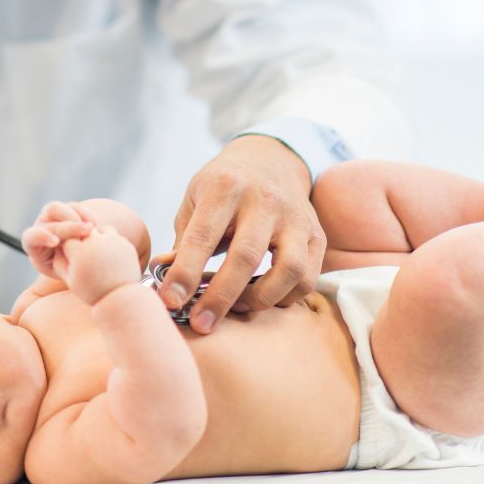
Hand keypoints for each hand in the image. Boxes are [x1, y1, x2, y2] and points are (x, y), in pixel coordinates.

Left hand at [22, 201, 94, 278]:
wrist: (83, 260)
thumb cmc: (72, 271)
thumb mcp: (66, 272)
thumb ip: (64, 262)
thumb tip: (71, 254)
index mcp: (35, 249)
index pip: (31, 238)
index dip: (41, 237)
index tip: (56, 242)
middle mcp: (39, 230)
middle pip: (49, 225)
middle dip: (70, 228)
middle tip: (89, 231)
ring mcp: (50, 219)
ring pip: (55, 209)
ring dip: (75, 217)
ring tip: (93, 229)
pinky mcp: (64, 210)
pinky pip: (72, 207)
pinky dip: (85, 215)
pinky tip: (95, 226)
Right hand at [59, 226, 141, 305]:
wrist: (119, 297)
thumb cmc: (91, 292)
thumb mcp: (70, 280)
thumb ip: (59, 263)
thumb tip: (56, 248)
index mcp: (80, 252)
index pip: (67, 239)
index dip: (68, 248)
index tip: (70, 256)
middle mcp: (96, 243)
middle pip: (83, 232)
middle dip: (81, 241)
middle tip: (83, 253)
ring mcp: (112, 241)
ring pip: (98, 230)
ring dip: (95, 237)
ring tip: (94, 252)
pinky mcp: (124, 243)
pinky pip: (112, 235)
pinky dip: (107, 241)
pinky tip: (105, 254)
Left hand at [153, 135, 325, 332]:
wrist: (270, 159)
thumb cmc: (223, 187)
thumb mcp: (195, 200)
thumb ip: (183, 241)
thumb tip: (167, 284)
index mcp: (225, 187)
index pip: (202, 236)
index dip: (185, 273)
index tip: (170, 302)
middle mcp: (264, 199)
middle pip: (246, 257)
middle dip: (220, 297)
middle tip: (202, 324)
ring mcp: (295, 217)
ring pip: (289, 269)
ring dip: (260, 300)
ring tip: (236, 310)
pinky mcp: (316, 234)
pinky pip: (309, 276)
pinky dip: (286, 297)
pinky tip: (263, 299)